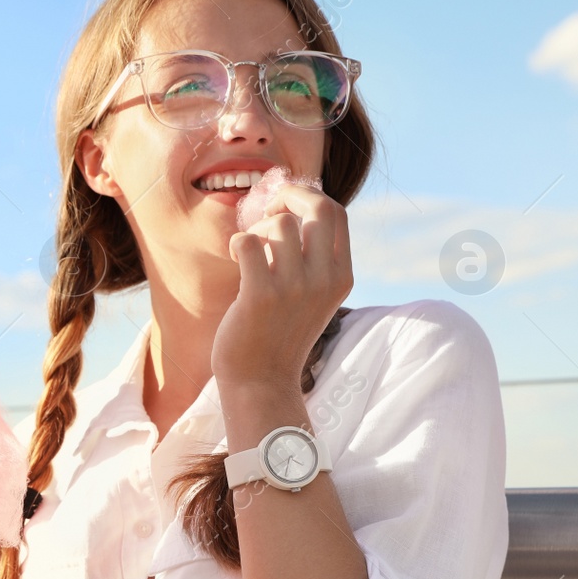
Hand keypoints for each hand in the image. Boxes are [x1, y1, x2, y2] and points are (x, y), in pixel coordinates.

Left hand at [214, 182, 352, 392]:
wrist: (260, 381)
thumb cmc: (278, 333)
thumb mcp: (312, 296)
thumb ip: (312, 258)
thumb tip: (288, 208)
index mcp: (341, 276)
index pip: (337, 213)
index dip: (308, 197)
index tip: (284, 206)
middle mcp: (324, 279)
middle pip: (318, 207)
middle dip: (287, 197)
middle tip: (265, 212)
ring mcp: (295, 288)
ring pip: (279, 224)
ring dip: (257, 229)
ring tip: (250, 253)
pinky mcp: (261, 296)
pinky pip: (246, 242)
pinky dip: (237, 243)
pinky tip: (235, 260)